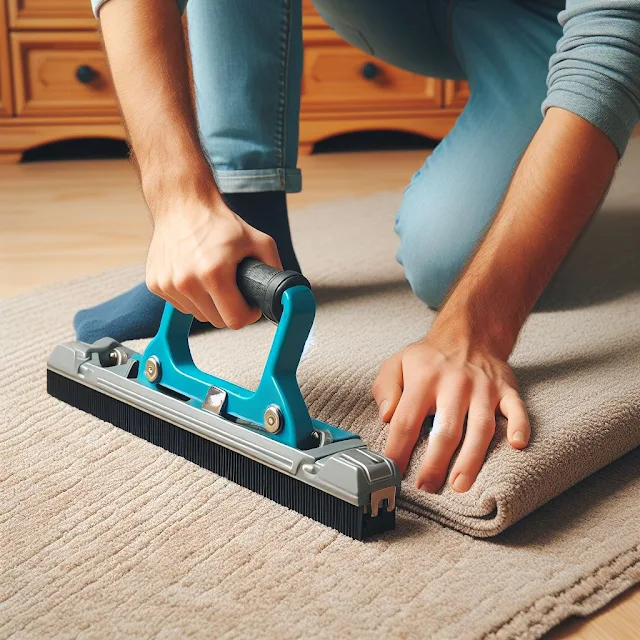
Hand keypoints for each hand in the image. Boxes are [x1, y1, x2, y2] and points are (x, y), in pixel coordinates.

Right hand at [145, 189, 281, 328]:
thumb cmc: (220, 222)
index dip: (248, 314)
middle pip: (217, 322)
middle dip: (230, 309)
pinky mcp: (155, 284)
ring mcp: (167, 284)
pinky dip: (191, 296)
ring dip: (209, 304)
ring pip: (198, 315)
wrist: (182, 204)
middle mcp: (187, 282)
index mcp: (213, 274)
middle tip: (234, 289)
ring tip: (213, 277)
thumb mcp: (260, 241)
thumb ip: (274, 270)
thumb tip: (284, 295)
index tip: (249, 303)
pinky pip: (181, 306)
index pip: (235, 321)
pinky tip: (195, 275)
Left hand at [372, 333, 529, 492]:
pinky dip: (519, 426)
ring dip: (471, 459)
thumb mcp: (396, 364)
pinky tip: (516, 445)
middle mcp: (455, 384)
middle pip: (446, 430)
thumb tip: (387, 416)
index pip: (407, 420)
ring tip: (460, 485)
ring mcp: (483, 388)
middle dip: (435, 463)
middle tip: (426, 486)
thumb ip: (385, 389)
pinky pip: (516, 409)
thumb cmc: (428, 359)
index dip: (398, 448)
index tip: (393, 470)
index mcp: (423, 379)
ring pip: (480, 427)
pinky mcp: (506, 390)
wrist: (468, 334)